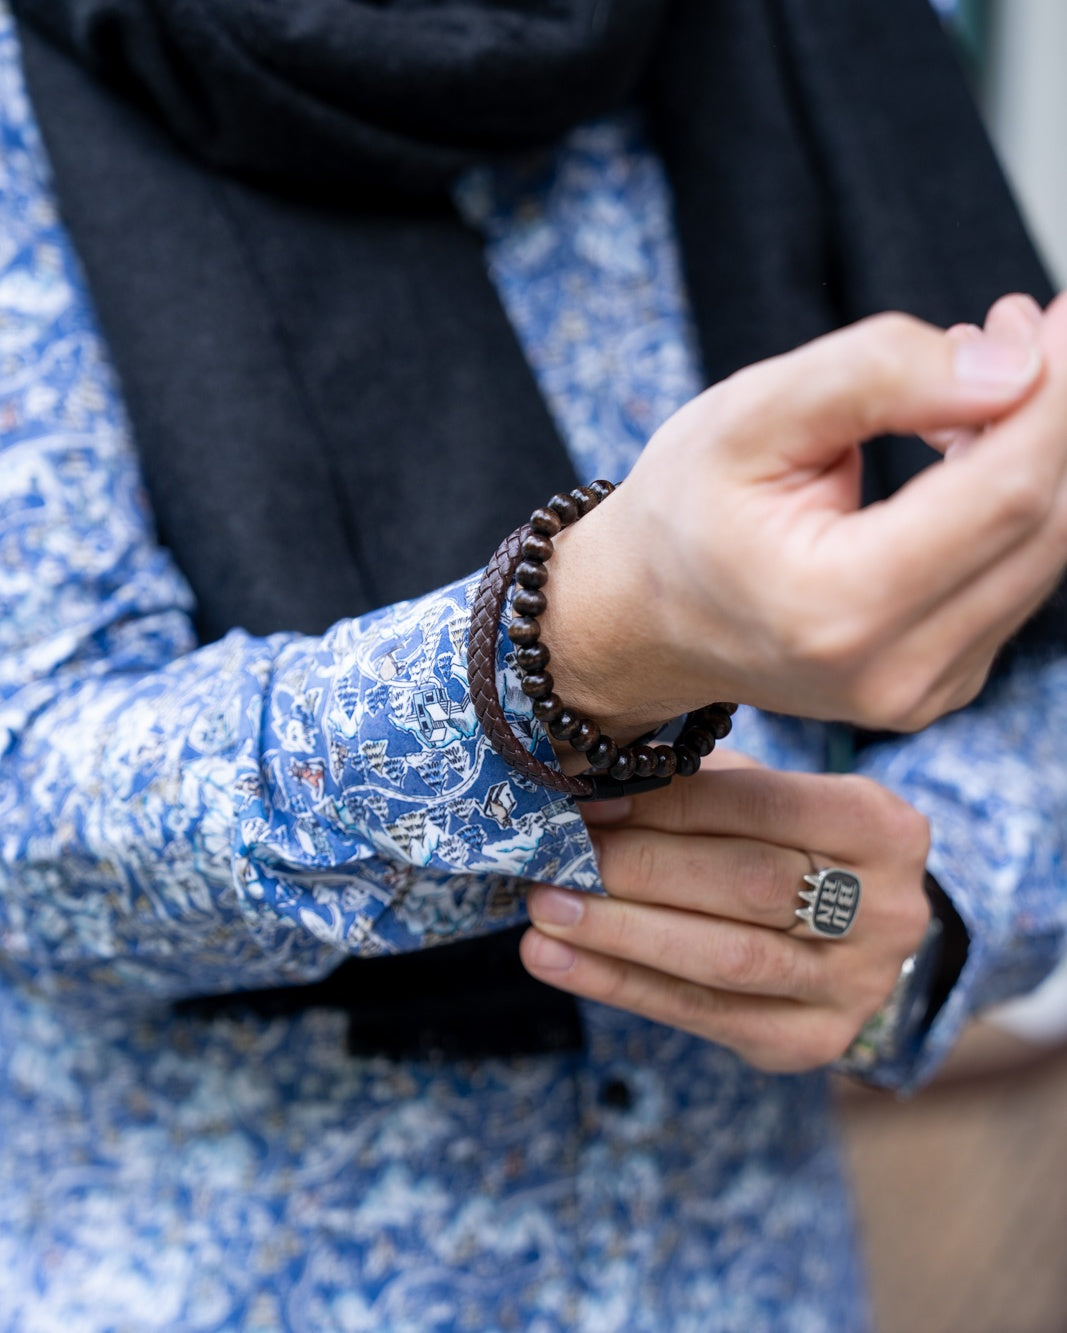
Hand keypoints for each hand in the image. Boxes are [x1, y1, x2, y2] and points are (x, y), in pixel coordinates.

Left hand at [520, 760, 930, 1071]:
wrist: (850, 933)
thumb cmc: (787, 843)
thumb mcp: (763, 795)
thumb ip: (696, 786)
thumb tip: (589, 785)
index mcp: (883, 827)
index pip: (765, 807)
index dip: (671, 805)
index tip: (590, 802)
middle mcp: (888, 911)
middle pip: (749, 884)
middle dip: (642, 868)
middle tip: (558, 856)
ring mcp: (856, 986)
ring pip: (725, 957)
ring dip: (622, 932)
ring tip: (545, 908)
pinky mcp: (810, 1041)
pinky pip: (701, 1015)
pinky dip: (618, 984)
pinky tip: (555, 959)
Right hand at [540, 293, 1066, 736]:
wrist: (642, 620)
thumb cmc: (683, 513)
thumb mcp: (747, 415)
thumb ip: (875, 376)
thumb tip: (1015, 367)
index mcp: (838, 608)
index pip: (1007, 491)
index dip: (1055, 394)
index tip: (1062, 314)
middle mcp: (894, 672)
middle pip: (1041, 523)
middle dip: (1050, 411)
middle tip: (1017, 327)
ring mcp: (923, 692)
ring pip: (1041, 551)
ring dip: (1034, 453)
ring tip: (974, 382)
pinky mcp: (940, 686)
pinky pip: (1015, 579)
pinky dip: (1010, 503)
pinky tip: (962, 451)